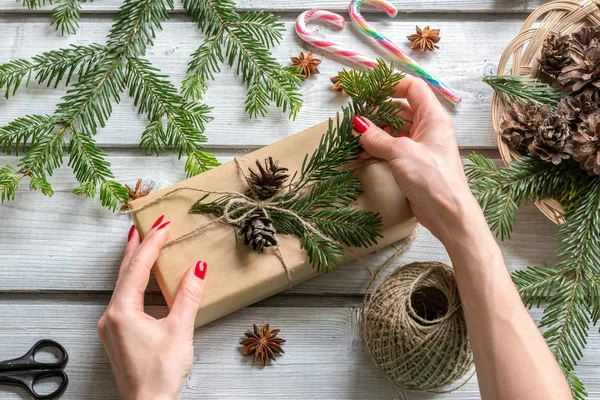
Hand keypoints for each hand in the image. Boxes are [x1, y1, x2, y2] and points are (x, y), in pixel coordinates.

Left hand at [98, 216, 207, 399]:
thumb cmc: (160, 374)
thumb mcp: (180, 331)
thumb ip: (188, 296)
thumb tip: (198, 268)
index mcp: (121, 312)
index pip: (137, 268)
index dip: (152, 243)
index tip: (163, 225)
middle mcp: (110, 316)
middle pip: (124, 272)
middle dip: (137, 246)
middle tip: (146, 225)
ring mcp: (111, 326)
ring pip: (122, 285)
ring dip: (134, 262)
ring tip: (142, 243)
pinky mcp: (117, 335)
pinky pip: (123, 298)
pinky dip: (133, 281)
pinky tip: (140, 278)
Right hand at [351, 76, 483, 242]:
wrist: (448, 213)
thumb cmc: (432, 178)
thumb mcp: (401, 153)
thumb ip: (377, 137)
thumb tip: (358, 123)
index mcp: (433, 117)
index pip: (413, 88)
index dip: (391, 85)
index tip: (368, 90)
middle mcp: (429, 128)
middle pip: (401, 109)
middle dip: (377, 111)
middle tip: (355, 116)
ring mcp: (422, 146)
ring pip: (395, 129)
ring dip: (375, 132)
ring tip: (354, 137)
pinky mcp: (415, 163)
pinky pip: (394, 148)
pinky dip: (378, 148)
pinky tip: (362, 153)